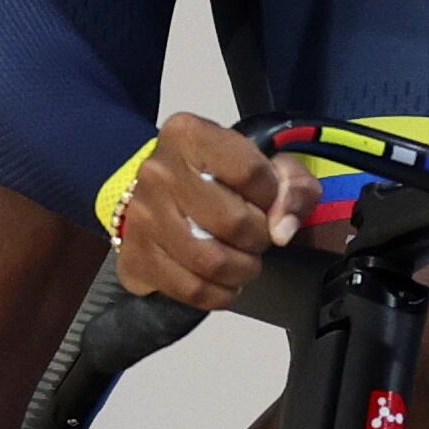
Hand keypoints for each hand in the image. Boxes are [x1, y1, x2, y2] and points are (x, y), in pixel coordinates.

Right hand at [113, 111, 320, 308]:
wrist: (159, 197)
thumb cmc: (217, 178)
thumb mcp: (264, 165)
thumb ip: (293, 186)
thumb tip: (283, 230)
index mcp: (188, 135)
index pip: (250, 172)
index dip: (273, 195)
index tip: (267, 201)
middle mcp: (158, 172)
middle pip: (233, 221)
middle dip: (259, 238)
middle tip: (256, 237)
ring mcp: (142, 216)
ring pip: (212, 261)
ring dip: (243, 270)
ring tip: (244, 263)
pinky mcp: (136, 256)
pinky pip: (191, 289)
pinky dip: (220, 294)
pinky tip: (225, 283)